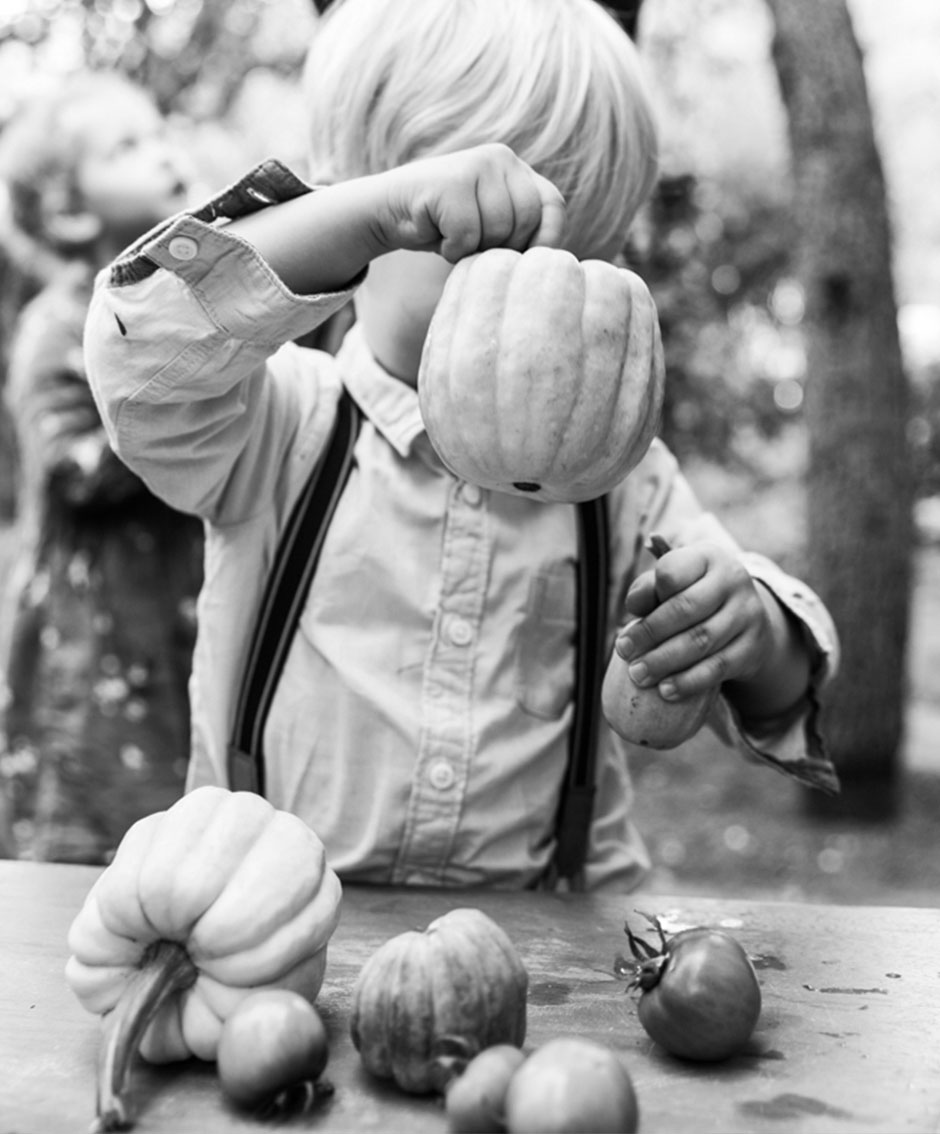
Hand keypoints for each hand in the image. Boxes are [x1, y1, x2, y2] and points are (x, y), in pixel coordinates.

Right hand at [374, 143, 566, 261]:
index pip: (553, 207)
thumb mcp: (492, 227)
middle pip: (527, 221)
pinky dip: (452, 248)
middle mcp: (503, 159)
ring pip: (498, 229)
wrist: (389, 211)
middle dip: (503, 248)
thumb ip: (521, 231)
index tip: (521, 261)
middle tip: (475, 248)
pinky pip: (468, 234)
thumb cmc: (445, 228)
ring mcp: (477, 165)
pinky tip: (437, 235)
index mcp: (518, 170)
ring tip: (455, 239)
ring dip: (474, 250)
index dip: (545, 240)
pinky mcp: (452, 180)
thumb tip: (553, 265)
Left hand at [615, 541, 773, 701]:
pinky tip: (666, 691)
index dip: (648, 594)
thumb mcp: (675, 583)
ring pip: (701, 641)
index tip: (628, 616)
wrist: (746, 620)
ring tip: (638, 675)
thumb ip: (649, 589)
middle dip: (650, 633)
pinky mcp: (753, 647)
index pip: (672, 571)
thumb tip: (635, 605)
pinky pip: (718, 667)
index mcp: (708, 557)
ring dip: (664, 661)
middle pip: (685, 608)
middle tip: (624, 652)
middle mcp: (733, 580)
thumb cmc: (694, 597)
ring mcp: (748, 614)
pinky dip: (689, 681)